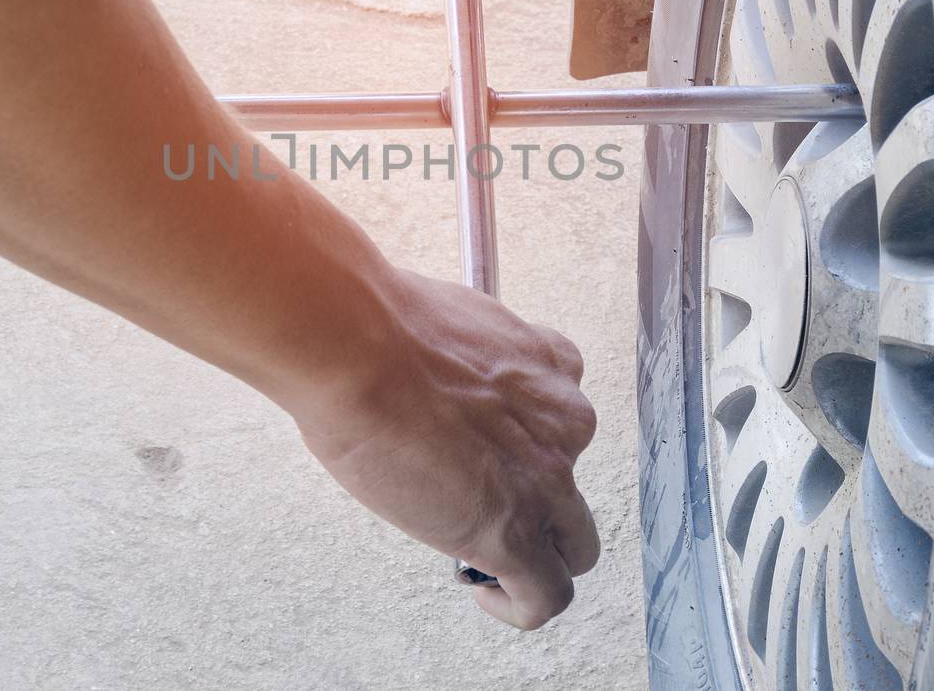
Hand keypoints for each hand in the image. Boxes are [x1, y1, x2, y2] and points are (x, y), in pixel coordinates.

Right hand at [292, 269, 598, 629]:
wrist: (359, 348)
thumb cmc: (379, 330)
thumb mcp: (453, 328)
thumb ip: (470, 364)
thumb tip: (437, 383)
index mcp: (550, 367)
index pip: (561, 415)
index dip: (523, 441)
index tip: (484, 450)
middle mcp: (563, 424)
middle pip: (572, 482)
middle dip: (531, 499)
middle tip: (473, 500)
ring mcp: (547, 482)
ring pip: (573, 544)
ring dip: (532, 551)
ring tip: (476, 550)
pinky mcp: (516, 534)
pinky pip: (546, 594)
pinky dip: (520, 604)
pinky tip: (486, 595)